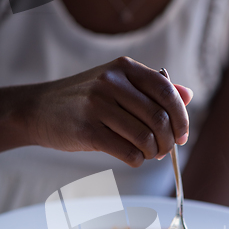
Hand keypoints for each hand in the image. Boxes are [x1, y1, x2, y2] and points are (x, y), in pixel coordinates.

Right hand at [30, 57, 192, 166]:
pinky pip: (128, 152)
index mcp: (125, 68)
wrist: (40, 109)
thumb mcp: (118, 84)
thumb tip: (188, 95)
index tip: (182, 135)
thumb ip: (152, 89)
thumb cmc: (85, 100)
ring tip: (148, 154)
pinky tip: (134, 158)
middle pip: (159, 118)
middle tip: (164, 150)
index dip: (181, 118)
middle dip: (168, 141)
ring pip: (145, 138)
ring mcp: (98, 106)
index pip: (167, 92)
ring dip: (153, 153)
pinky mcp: (88, 131)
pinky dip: (138, 160)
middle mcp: (112, 83)